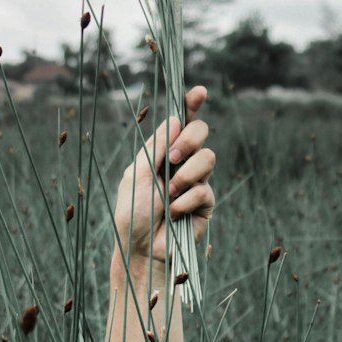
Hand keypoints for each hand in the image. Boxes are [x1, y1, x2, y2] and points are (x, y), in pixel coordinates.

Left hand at [113, 85, 214, 269]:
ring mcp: (195, 182)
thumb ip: (157, 146)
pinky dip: (188, 199)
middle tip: (173, 158)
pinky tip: (175, 212)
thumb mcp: (137, 174)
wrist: (141, 250)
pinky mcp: (205, 203)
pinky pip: (206, 189)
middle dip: (190, 139)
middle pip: (200, 132)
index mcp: (162, 152)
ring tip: (170, 193)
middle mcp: (181, 163)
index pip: (181, 122)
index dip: (192, 104)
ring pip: (209, 157)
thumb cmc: (132, 213)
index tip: (200, 91)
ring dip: (187, 174)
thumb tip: (176, 118)